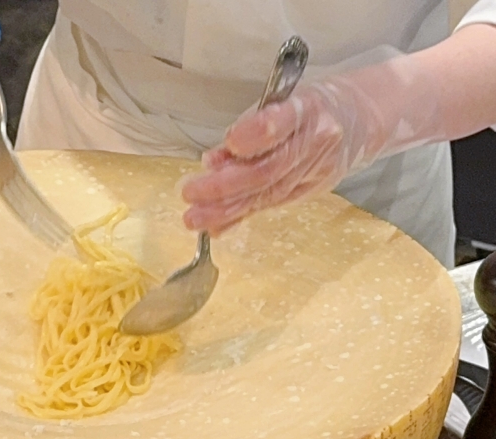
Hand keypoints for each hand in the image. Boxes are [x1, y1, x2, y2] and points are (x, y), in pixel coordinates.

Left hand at [181, 54, 443, 233]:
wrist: (358, 121)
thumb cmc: (309, 107)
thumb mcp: (283, 100)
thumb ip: (249, 127)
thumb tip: (214, 161)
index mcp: (308, 109)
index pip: (283, 122)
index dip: (256, 133)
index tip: (230, 142)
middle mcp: (316, 143)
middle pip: (268, 169)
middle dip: (225, 185)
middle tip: (191, 192)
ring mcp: (315, 171)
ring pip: (267, 194)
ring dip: (226, 209)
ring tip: (194, 219)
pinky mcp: (309, 191)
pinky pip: (269, 205)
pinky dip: (239, 218)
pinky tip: (215, 229)